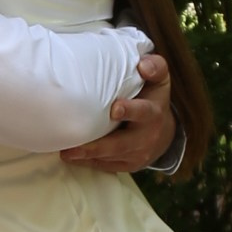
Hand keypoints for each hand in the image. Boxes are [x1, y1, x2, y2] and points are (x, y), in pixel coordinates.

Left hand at [60, 47, 179, 174]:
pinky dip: (88, 162)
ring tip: (66, 152)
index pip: (144, 111)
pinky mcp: (128, 165)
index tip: (115, 109)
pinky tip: (71, 157)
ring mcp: (138, 154)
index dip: (131, 111)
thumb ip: (155, 67)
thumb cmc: (153, 98)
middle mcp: (147, 136)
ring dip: (88, 155)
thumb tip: (142, 65)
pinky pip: (107, 165)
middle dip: (101, 144)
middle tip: (78, 143)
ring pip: (111, 156)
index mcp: (153, 112)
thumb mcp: (159, 80)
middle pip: (122, 144)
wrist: (164, 132)